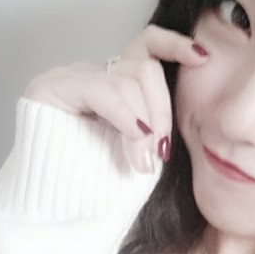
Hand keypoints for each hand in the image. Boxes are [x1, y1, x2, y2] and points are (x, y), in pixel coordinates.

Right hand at [23, 25, 208, 172]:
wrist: (56, 209)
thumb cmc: (102, 184)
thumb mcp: (141, 150)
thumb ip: (158, 125)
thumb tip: (192, 107)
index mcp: (116, 83)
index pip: (146, 44)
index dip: (175, 45)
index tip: (203, 58)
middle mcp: (93, 73)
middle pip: (145, 67)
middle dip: (162, 111)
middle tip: (161, 152)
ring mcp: (70, 77)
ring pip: (129, 79)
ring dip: (144, 125)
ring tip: (142, 161)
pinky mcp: (51, 87)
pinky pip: (103, 91)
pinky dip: (125, 117)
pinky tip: (134, 138)